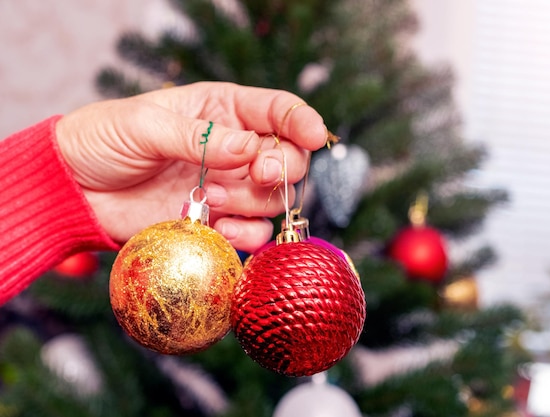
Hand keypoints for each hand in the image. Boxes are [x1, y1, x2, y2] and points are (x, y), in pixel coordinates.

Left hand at [55, 82, 326, 251]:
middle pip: (288, 158)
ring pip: (273, 198)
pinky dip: (248, 235)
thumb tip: (248, 148)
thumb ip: (198, 136)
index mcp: (221, 110)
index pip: (277, 111)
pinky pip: (252, 233)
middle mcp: (233, 149)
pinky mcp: (214, 222)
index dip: (302, 122)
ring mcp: (226, 187)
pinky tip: (222, 228)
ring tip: (212, 197)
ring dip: (253, 201)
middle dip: (282, 166)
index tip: (315, 136)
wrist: (72, 189)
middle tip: (258, 171)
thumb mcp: (145, 125)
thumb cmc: (103, 139)